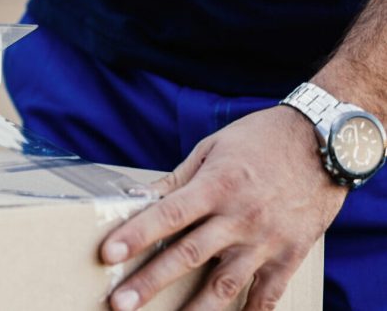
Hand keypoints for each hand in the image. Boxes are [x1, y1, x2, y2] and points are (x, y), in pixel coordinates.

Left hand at [102, 106, 345, 309]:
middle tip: (119, 303)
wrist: (326, 142)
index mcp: (216, 186)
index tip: (108, 254)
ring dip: (194, 309)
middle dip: (150, 282)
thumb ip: (176, 180)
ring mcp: (266, 240)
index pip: (168, 214)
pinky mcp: (291, 254)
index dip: (135, 235)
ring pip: (225, 284)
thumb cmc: (260, 140)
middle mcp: (239, 217)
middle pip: (188, 255)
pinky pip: (268, 294)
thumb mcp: (212, 149)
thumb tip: (138, 198)